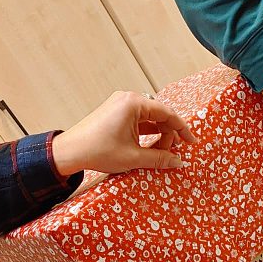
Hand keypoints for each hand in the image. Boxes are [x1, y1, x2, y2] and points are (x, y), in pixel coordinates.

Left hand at [52, 91, 196, 175]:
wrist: (70, 152)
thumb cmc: (98, 150)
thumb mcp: (134, 158)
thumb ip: (160, 159)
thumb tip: (178, 162)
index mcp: (134, 104)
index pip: (167, 114)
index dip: (182, 129)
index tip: (192, 142)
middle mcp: (127, 99)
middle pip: (159, 115)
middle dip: (169, 134)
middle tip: (172, 153)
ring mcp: (120, 105)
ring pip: (149, 118)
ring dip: (158, 134)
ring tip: (161, 153)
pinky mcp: (115, 113)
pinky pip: (139, 120)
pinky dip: (147, 133)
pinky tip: (150, 147)